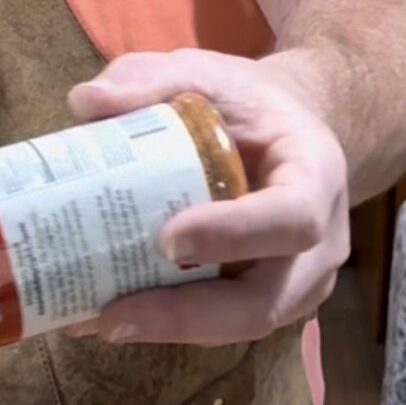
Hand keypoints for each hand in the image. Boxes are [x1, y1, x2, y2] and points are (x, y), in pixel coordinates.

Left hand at [65, 48, 349, 346]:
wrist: (286, 131)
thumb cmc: (248, 104)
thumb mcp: (209, 75)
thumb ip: (153, 80)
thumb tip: (86, 101)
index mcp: (315, 175)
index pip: (291, 217)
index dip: (234, 235)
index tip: (167, 239)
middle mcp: (319, 244)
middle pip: (265, 302)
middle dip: (187, 315)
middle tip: (112, 315)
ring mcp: (297, 283)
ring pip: (240, 325)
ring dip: (168, 329)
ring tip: (96, 320)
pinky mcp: (267, 302)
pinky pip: (220, 325)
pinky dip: (164, 325)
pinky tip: (103, 316)